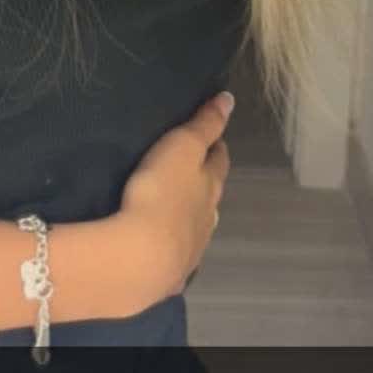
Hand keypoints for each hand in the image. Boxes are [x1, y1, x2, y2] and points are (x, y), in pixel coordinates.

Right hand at [117, 91, 233, 302]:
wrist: (143, 256)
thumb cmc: (162, 191)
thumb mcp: (182, 147)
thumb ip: (205, 124)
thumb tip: (229, 99)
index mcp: (211, 184)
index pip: (219, 160)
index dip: (216, 146)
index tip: (211, 138)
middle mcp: (208, 216)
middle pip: (212, 194)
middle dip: (205, 182)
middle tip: (190, 171)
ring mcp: (192, 246)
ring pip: (198, 226)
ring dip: (191, 216)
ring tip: (174, 209)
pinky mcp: (172, 272)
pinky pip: (177, 255)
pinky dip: (174, 248)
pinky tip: (163, 250)